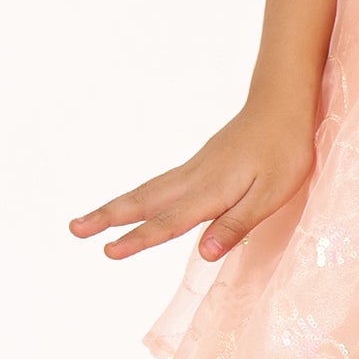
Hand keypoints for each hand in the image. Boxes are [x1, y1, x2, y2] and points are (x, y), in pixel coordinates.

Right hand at [68, 88, 316, 262]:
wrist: (283, 103)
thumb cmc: (285, 152)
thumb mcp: (271, 195)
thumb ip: (236, 225)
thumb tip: (203, 255)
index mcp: (211, 191)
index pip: (168, 222)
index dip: (138, 239)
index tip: (108, 252)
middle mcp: (194, 179)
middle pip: (143, 201)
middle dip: (107, 218)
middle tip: (73, 230)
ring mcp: (194, 169)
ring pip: (147, 191)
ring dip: (116, 207)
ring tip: (88, 221)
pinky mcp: (199, 164)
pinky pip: (160, 184)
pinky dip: (137, 197)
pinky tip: (133, 205)